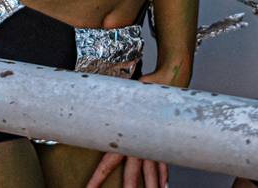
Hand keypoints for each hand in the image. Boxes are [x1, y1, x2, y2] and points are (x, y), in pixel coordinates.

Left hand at [84, 71, 174, 186]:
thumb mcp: (119, 97)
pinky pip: (164, 163)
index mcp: (126, 136)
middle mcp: (141, 145)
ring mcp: (155, 145)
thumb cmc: (142, 87)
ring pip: (151, 174)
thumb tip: (89, 106)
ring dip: (150, 187)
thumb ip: (108, 109)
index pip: (107, 164)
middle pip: (132, 176)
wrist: (169, 80)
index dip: (97, 179)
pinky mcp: (166, 141)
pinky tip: (164, 186)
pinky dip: (164, 175)